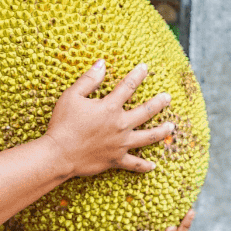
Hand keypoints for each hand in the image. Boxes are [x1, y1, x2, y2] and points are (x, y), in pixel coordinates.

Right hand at [43, 61, 173, 176]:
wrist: (59, 154)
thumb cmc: (63, 124)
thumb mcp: (72, 96)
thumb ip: (89, 80)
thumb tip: (102, 64)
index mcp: (110, 108)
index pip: (128, 87)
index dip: (138, 75)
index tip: (145, 68)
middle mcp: (120, 125)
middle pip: (146, 112)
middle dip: (159, 103)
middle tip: (168, 98)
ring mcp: (120, 144)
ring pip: (147, 137)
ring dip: (161, 132)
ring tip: (171, 127)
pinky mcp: (116, 160)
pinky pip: (134, 164)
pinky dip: (144, 166)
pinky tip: (153, 165)